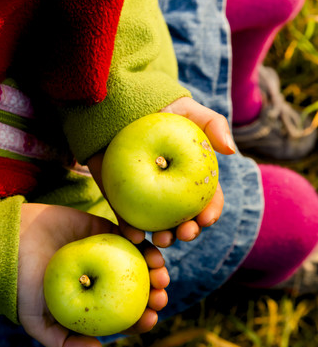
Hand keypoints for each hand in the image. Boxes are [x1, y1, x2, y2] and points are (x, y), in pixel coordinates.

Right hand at [18, 203, 168, 346]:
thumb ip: (63, 342)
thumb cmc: (22, 282)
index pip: (124, 315)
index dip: (141, 319)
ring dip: (155, 266)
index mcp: (95, 302)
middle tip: (160, 295)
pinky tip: (145, 244)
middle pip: (138, 288)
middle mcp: (105, 279)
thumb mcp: (37, 321)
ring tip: (160, 270)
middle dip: (156, 293)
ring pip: (140, 261)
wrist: (11, 242)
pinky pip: (129, 234)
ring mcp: (108, 254)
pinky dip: (141, 239)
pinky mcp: (106, 231)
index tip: (151, 318)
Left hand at [88, 97, 234, 247]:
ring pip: (157, 225)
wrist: (116, 105)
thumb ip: (213, 123)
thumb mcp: (185, 110)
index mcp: (191, 175)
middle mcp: (170, 190)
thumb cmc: (157, 105)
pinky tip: (133, 237)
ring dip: (163, 239)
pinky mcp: (120, 199)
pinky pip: (126, 220)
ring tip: (161, 240)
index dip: (210, 212)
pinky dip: (130, 232)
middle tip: (185, 233)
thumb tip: (231, 150)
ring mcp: (145, 197)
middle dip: (188, 232)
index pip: (206, 199)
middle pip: (183, 218)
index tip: (207, 218)